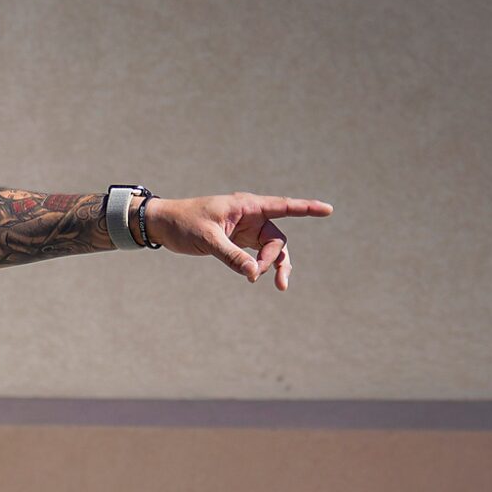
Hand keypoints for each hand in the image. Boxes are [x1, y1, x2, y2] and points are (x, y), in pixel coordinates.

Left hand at [146, 192, 331, 290]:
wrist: (163, 224)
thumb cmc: (184, 223)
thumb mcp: (207, 239)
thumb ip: (231, 256)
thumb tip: (253, 273)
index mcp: (246, 206)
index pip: (283, 206)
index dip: (306, 209)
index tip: (328, 210)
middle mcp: (250, 216)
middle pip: (277, 239)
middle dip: (275, 259)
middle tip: (258, 277)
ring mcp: (245, 229)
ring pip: (271, 248)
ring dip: (273, 266)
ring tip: (278, 286)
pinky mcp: (237, 240)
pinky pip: (257, 254)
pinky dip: (259, 266)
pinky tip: (255, 277)